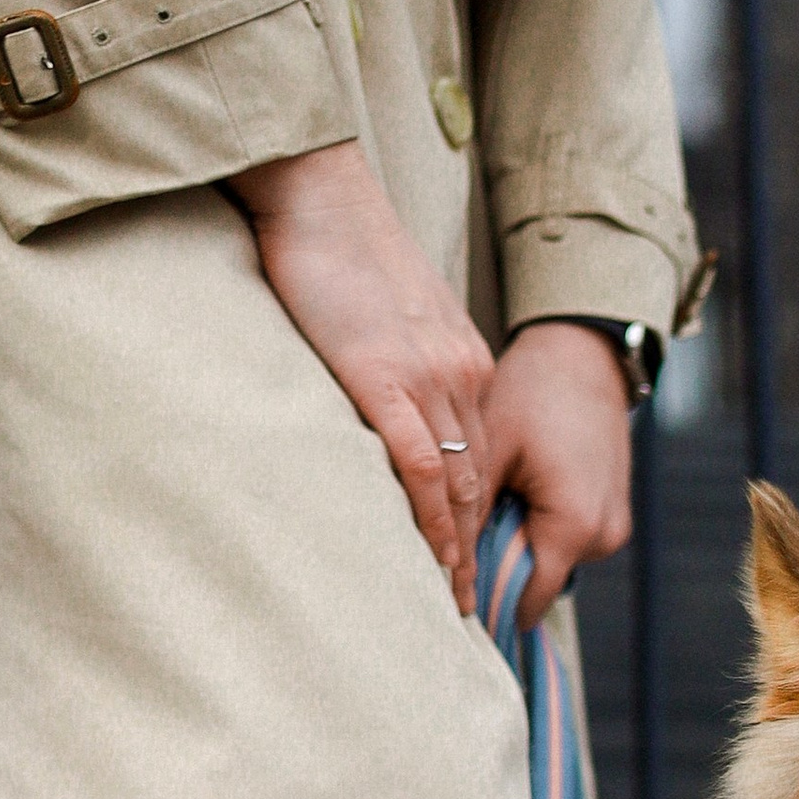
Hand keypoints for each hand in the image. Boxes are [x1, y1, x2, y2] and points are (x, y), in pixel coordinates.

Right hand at [232, 142, 494, 611]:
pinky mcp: (387, 382)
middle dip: (477, 551)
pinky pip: (421, 472)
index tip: (473, 563)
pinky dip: (431, 525)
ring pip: (458, 488)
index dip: (480, 518)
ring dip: (457, 553)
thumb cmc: (337, 246)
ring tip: (451, 606)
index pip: (480, 460)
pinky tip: (431, 563)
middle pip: (479, 484)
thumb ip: (401, 366)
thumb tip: (383, 406)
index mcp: (466, 363)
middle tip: (470, 609)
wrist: (318, 189)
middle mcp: (463, 377)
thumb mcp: (390, 316)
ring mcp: (430, 381)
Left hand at [480, 321, 636, 626]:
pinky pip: (569, 540)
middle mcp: (604, 537)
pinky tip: (524, 490)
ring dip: (521, 543)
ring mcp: (615, 529)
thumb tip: (447, 566)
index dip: (489, 602)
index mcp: (574, 525)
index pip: (528, 597)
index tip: (454, 605)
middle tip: (465, 534)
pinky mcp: (615, 515)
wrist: (582, 356)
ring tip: (499, 499)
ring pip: (553, 561)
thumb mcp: (491, 449)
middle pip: (540, 579)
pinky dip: (541, 527)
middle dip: (502, 564)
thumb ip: (471, 513)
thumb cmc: (532, 393)